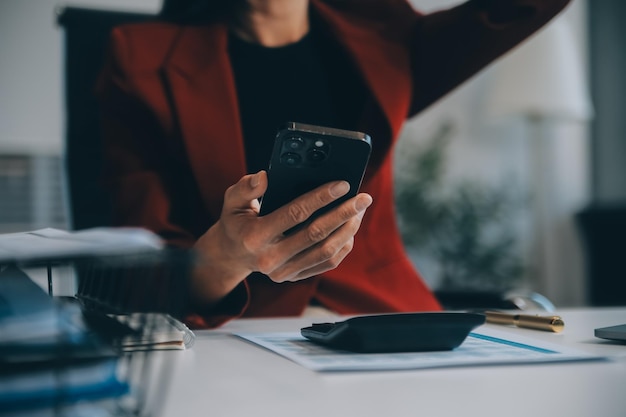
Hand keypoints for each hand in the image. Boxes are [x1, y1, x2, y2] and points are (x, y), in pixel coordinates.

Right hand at [191, 171, 372, 305]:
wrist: (232, 255)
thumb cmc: (237, 221)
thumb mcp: (232, 201)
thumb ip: (245, 187)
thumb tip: (265, 177)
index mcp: (255, 236)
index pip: (295, 213)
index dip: (321, 198)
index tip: (342, 184)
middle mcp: (270, 258)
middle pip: (316, 234)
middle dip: (344, 213)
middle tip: (363, 197)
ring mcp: (284, 271)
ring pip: (326, 251)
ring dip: (347, 230)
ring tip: (359, 210)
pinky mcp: (295, 277)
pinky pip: (326, 263)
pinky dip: (343, 245)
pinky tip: (349, 227)